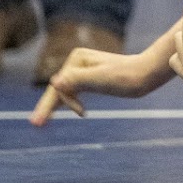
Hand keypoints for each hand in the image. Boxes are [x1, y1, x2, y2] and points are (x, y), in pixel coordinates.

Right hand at [29, 48, 170, 125]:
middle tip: (34, 124)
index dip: (53, 105)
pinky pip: (74, 90)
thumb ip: (78, 80)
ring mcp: (84, 69)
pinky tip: (63, 110)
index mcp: (77, 59)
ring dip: (54, 105)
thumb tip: (55, 82)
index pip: (61, 87)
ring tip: (40, 121)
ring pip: (64, 91)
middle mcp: (78, 61)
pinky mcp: (92, 77)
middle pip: (59, 88)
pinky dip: (67, 101)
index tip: (60, 119)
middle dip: (47, 106)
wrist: (147, 74)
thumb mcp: (101, 79)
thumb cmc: (126, 77)